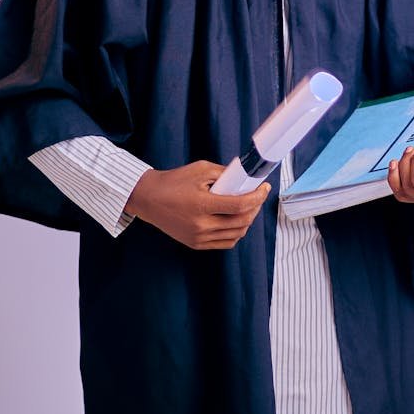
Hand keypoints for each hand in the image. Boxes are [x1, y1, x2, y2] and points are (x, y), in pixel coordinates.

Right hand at [124, 161, 270, 249]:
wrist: (148, 199)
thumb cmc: (173, 182)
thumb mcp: (200, 170)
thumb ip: (224, 174)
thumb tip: (246, 177)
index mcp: (201, 205)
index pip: (239, 205)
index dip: (257, 197)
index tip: (264, 188)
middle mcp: (200, 225)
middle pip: (242, 221)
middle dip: (255, 207)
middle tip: (258, 195)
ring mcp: (198, 237)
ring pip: (236, 234)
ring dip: (247, 220)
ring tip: (248, 206)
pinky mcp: (196, 244)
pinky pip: (226, 242)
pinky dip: (236, 232)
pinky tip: (236, 220)